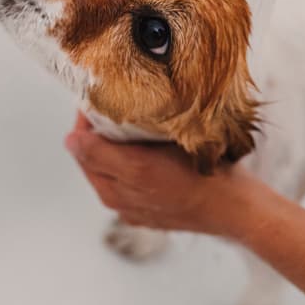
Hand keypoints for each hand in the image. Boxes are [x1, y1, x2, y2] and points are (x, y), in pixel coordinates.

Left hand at [64, 113, 261, 235]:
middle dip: (103, 129)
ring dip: (123, 141)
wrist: (235, 207)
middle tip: (119, 102)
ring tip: (138, 120)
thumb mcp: (141, 166)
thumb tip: (70, 141)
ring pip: (120, 163)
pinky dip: (142, 157)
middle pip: (98, 155)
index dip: (87, 120)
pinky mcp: (161, 204)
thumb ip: (100, 155)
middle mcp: (121, 200)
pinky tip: (157, 146)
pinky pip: (141, 174)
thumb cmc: (193, 184)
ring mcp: (141, 203)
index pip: (82, 146)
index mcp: (111, 190)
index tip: (99, 97)